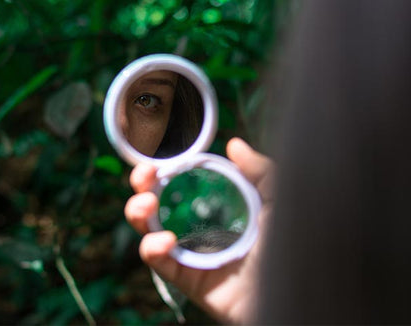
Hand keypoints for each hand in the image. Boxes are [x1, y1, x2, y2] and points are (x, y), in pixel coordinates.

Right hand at [124, 137, 273, 323]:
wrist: (297, 290)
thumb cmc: (290, 245)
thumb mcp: (279, 201)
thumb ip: (261, 171)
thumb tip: (235, 145)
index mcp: (215, 207)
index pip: (180, 185)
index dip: (162, 172)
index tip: (156, 162)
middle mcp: (198, 228)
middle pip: (157, 206)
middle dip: (142, 188)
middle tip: (143, 178)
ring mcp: (192, 254)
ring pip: (150, 232)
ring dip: (139, 215)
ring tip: (146, 206)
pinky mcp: (190, 280)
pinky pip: (162, 265)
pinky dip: (153, 249)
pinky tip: (164, 240)